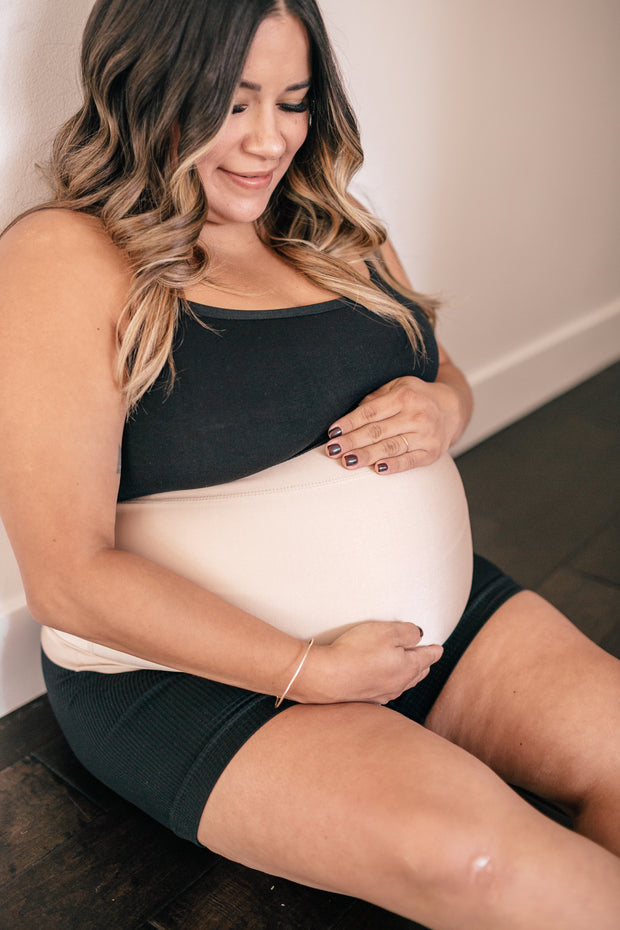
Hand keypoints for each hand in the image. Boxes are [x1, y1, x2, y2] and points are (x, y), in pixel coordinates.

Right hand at [290, 621, 442, 704]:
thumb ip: (408, 632)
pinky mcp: (366, 697)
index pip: (427, 657)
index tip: (439, 648)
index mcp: (408, 667)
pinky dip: (392, 682)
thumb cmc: (357, 651)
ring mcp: (382, 693)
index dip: (434, 651)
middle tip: (427, 658)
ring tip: (411, 669)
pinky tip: (386, 682)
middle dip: (424, 664)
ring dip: (409, 674)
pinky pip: (387, 689)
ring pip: (403, 683)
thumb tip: (420, 635)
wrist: (327, 676)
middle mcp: (399, 684)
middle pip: (417, 673)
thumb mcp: (387, 631)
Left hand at [325, 376, 462, 474]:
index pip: (371, 412)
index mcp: (404, 396)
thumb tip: (351, 417)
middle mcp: (416, 415)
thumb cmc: (416, 397)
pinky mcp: (431, 452)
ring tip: (347, 462)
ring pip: (391, 447)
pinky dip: (394, 465)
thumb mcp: (398, 387)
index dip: (350, 422)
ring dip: (367, 455)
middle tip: (333, 450)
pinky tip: (378, 469)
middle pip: (378, 431)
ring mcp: (425, 435)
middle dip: (352, 441)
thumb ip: (376, 399)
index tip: (333, 432)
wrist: (451, 409)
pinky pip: (410, 461)